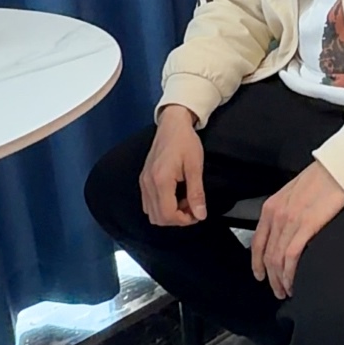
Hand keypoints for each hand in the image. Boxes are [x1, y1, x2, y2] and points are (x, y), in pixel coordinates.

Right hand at [139, 105, 205, 226]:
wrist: (172, 124)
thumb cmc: (186, 142)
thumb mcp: (195, 166)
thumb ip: (196, 193)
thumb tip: (200, 215)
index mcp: (161, 180)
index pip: (167, 215)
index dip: (184, 220)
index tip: (197, 213)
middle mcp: (147, 184)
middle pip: (157, 218)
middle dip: (177, 219)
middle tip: (192, 207)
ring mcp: (143, 182)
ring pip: (151, 213)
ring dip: (169, 214)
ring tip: (184, 201)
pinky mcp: (143, 180)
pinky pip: (148, 203)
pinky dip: (162, 207)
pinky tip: (174, 195)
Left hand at [251, 161, 343, 298]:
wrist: (338, 167)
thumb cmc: (321, 178)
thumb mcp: (293, 193)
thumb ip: (286, 211)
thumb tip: (286, 231)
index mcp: (272, 207)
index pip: (257, 242)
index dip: (257, 263)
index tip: (260, 276)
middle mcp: (277, 215)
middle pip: (267, 255)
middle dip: (271, 278)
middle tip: (278, 290)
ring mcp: (290, 221)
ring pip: (278, 259)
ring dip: (281, 280)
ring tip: (287, 291)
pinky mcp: (307, 226)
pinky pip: (291, 256)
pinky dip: (291, 274)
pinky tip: (295, 282)